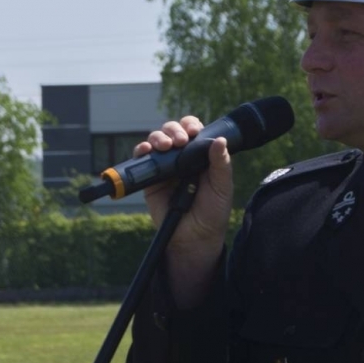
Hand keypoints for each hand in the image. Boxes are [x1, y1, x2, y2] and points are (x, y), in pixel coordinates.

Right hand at [134, 115, 233, 309]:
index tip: (193, 130)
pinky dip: (141, 151)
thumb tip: (219, 140)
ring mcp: (165, 167)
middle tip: (180, 141)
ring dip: (158, 137)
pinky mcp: (150, 180)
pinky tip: (145, 149)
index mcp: (200, 155)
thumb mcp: (222, 187)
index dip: (190, 125)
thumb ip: (221, 163)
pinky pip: (142, 160)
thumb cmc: (213, 211)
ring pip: (156, 141)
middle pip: (172, 132)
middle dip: (174, 130)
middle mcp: (181, 157)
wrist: (195, 237)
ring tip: (165, 146)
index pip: (193, 131)